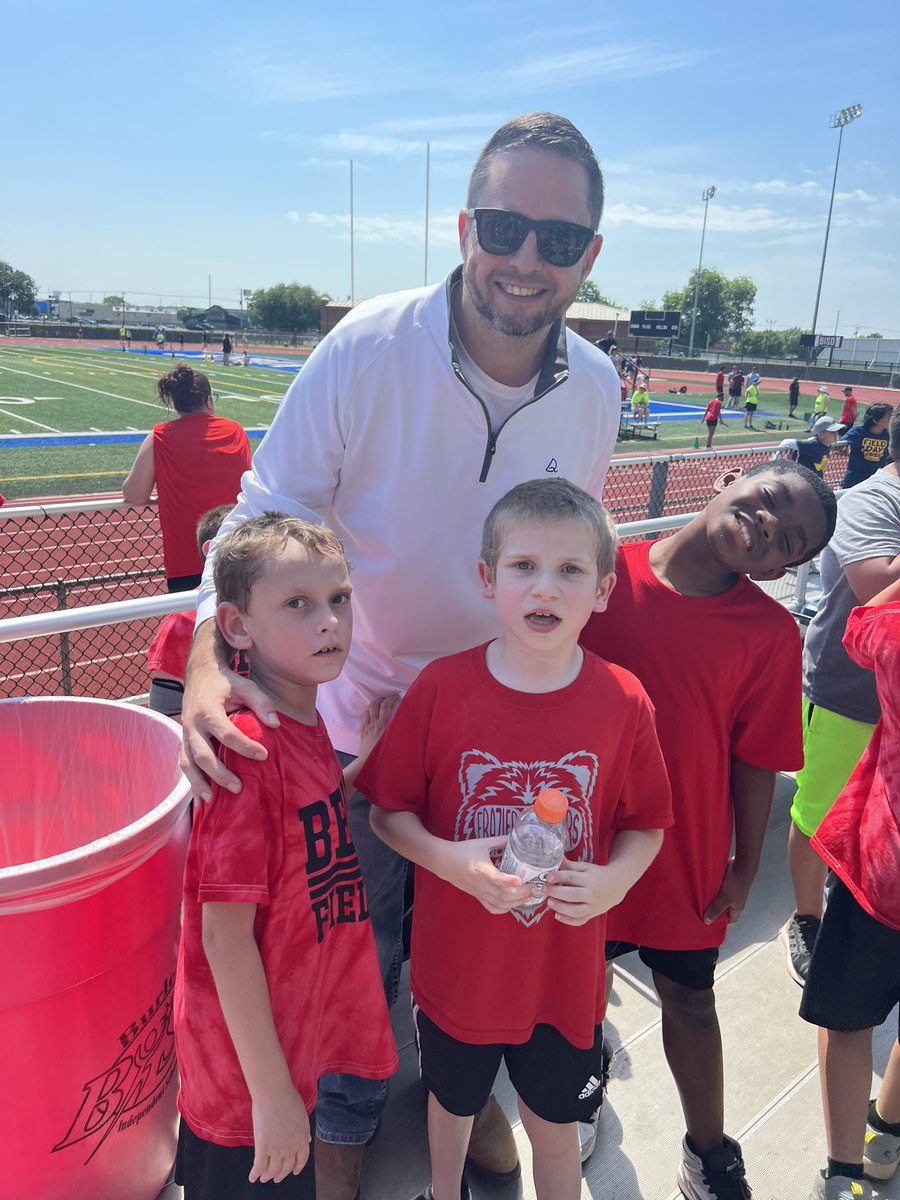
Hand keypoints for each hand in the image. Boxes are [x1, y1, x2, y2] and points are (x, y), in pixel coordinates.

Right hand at [180, 628, 277, 799]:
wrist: (200, 673)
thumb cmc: (226, 682)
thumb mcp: (246, 686)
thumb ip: (262, 703)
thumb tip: (276, 725)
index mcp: (207, 710)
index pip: (226, 733)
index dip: (245, 747)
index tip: (264, 756)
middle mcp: (192, 724)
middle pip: (203, 755)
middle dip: (220, 774)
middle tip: (238, 788)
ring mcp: (185, 734)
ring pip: (188, 764)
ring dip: (199, 783)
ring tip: (213, 800)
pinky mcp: (183, 740)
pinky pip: (184, 764)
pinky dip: (191, 782)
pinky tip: (201, 799)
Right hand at [249, 1084, 310, 1182]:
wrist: (274, 1094)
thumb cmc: (289, 1099)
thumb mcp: (302, 1116)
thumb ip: (303, 1131)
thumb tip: (305, 1140)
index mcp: (302, 1139)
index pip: (301, 1160)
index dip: (297, 1167)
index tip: (294, 1172)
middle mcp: (290, 1148)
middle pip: (286, 1168)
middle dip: (281, 1175)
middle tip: (276, 1178)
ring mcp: (276, 1150)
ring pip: (272, 1170)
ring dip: (268, 1176)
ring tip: (264, 1178)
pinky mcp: (262, 1148)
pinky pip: (258, 1167)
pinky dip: (255, 1174)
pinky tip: (252, 1178)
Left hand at [358, 695, 398, 760]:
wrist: (369, 763)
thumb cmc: (385, 754)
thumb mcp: (398, 742)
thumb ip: (404, 732)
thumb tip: (412, 726)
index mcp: (384, 724)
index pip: (385, 706)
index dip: (390, 699)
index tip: (396, 696)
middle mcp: (374, 724)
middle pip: (374, 705)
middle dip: (380, 699)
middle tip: (385, 699)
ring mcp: (367, 728)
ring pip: (367, 711)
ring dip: (372, 706)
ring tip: (377, 705)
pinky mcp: (363, 734)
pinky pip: (363, 720)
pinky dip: (366, 714)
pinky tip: (369, 715)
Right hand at [438, 837, 533, 914]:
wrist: (444, 862)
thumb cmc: (463, 850)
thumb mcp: (482, 843)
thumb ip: (501, 841)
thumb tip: (518, 837)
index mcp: (481, 868)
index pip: (496, 878)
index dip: (509, 880)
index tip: (521, 879)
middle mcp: (481, 884)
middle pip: (503, 896)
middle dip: (521, 894)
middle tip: (534, 886)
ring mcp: (479, 893)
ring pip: (500, 904)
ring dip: (517, 902)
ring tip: (529, 895)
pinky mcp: (478, 897)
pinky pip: (493, 908)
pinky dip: (506, 908)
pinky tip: (514, 903)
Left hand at [545, 858, 624, 925]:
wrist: (616, 886)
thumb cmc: (597, 875)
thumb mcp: (585, 867)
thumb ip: (569, 866)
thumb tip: (553, 859)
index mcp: (589, 879)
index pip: (571, 877)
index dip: (558, 877)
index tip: (548, 877)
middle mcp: (592, 893)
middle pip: (572, 895)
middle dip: (555, 893)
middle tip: (545, 889)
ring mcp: (593, 906)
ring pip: (576, 911)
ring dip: (560, 908)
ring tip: (550, 902)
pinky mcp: (592, 915)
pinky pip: (580, 921)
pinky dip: (568, 920)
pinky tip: (557, 915)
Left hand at [703, 858, 753, 924]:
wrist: (741, 864)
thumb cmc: (736, 883)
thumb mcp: (724, 899)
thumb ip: (715, 910)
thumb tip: (706, 921)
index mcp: (736, 908)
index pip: (729, 920)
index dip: (721, 923)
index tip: (709, 924)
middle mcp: (734, 901)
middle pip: (723, 909)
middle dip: (714, 911)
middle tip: (701, 912)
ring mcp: (731, 892)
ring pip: (719, 899)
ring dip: (711, 899)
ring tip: (699, 901)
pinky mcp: (727, 883)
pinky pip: (718, 889)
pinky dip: (711, 890)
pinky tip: (703, 889)